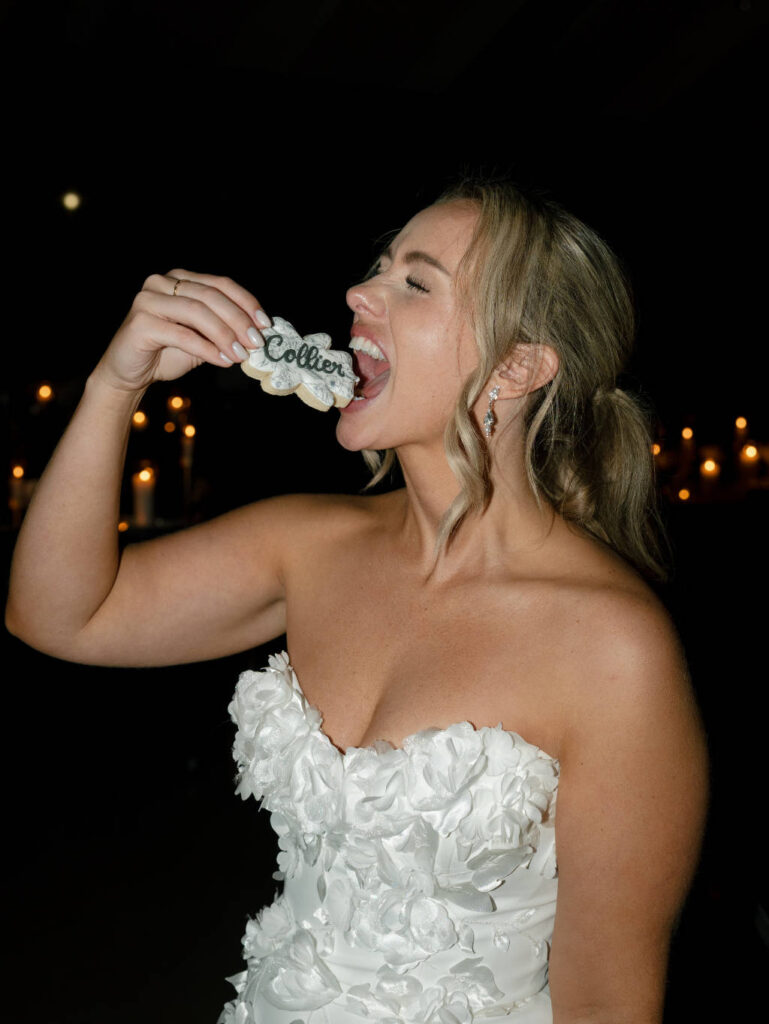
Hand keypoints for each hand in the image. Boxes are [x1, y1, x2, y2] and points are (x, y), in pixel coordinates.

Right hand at [91, 270, 268, 391]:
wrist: (128, 373)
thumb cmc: (165, 353)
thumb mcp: (202, 339)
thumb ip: (223, 331)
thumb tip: (257, 334)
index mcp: (180, 279)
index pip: (220, 283)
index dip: (246, 302)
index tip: (265, 324)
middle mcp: (162, 282)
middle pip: (211, 296)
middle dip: (239, 320)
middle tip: (257, 343)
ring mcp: (149, 299)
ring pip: (197, 312)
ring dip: (225, 335)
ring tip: (241, 355)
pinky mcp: (140, 322)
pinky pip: (182, 334)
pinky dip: (207, 348)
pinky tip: (223, 360)